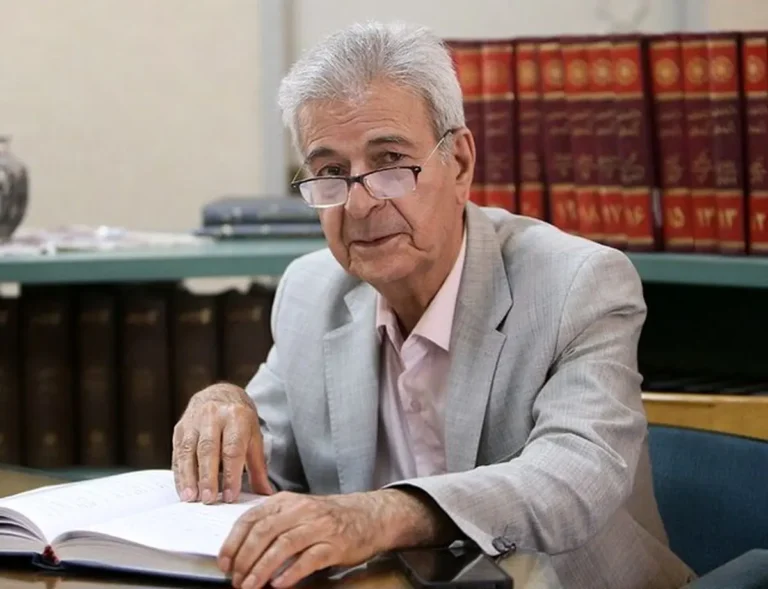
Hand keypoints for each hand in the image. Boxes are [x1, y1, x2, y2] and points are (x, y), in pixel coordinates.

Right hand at [172, 383, 273, 503]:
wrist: (219, 394)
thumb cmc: (239, 420)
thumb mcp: (254, 437)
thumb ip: (258, 467)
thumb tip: (265, 494)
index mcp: (236, 416)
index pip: (232, 448)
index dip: (230, 474)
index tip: (230, 496)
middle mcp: (213, 415)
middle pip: (208, 449)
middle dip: (208, 477)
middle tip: (209, 499)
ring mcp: (193, 420)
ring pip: (188, 450)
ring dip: (188, 476)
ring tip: (191, 497)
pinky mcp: (180, 427)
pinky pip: (177, 452)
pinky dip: (179, 473)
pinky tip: (183, 489)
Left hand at [218, 491, 384, 588]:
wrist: (370, 515)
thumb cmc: (329, 516)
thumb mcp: (298, 510)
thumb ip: (272, 522)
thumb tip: (240, 548)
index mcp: (287, 501)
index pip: (252, 518)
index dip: (234, 542)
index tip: (225, 562)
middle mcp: (301, 510)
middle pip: (264, 532)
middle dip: (245, 558)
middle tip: (236, 579)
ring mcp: (319, 526)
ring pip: (284, 545)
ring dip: (263, 568)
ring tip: (251, 585)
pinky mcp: (335, 544)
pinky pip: (309, 558)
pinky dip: (291, 572)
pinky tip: (279, 584)